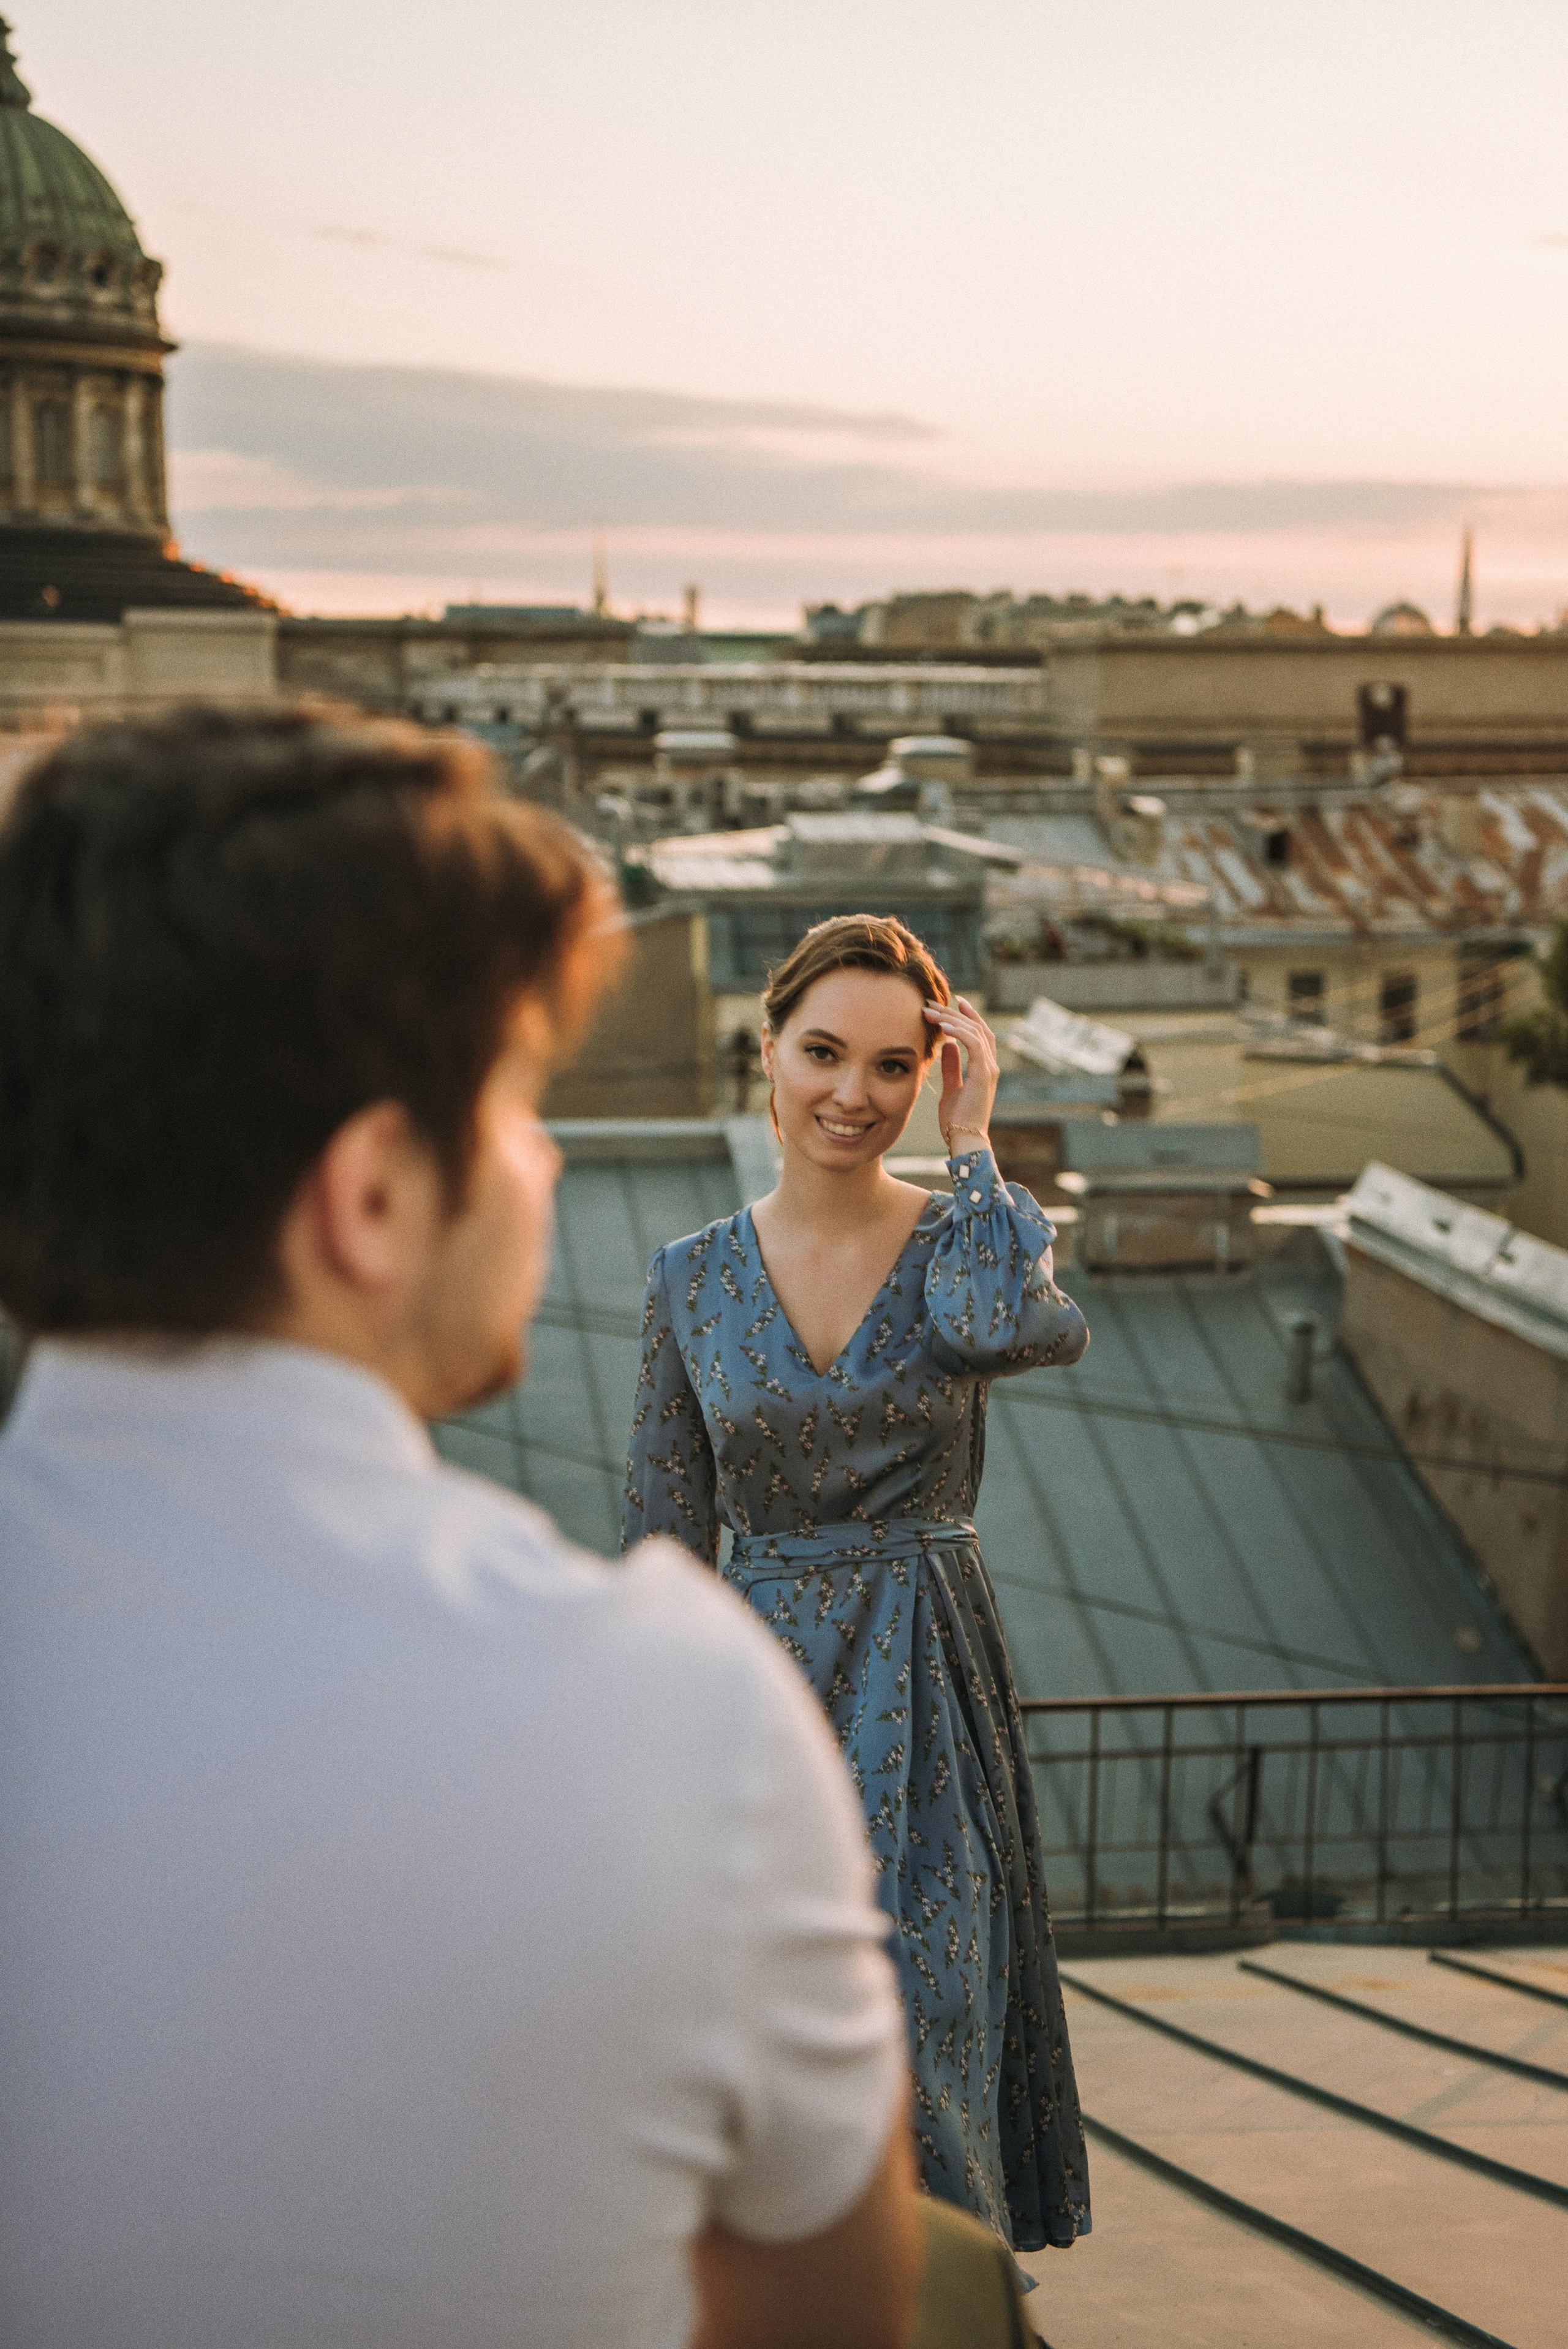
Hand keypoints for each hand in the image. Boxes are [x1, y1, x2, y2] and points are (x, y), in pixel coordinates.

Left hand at [926, 996, 998, 1149]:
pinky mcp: (983, 1075)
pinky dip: (960, 1032)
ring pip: (975, 1032)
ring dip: (952, 1019)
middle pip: (977, 1028)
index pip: (979, 1033)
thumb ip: (952, 1066)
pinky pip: (974, 1045)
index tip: (951, 1003)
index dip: (967, 1016)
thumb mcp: (951, 1087)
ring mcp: (989, 1069)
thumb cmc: (957, 1119)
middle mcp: (990, 1065)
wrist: (964, 1140)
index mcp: (984, 1068)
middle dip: (955, 1012)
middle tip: (933, 1002)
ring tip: (931, 1012)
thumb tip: (949, 1045)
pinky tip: (943, 1027)